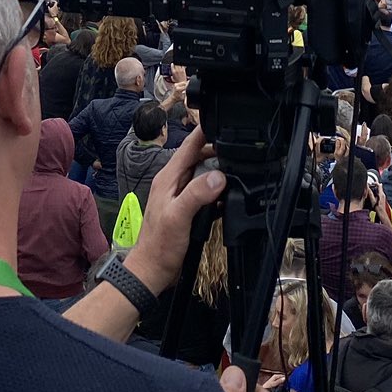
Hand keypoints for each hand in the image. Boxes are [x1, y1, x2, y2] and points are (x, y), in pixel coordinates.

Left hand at [123, 126, 226, 294]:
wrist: (152, 271)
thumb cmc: (159, 245)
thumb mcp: (178, 217)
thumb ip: (196, 194)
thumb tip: (218, 176)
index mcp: (168, 178)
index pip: (189, 147)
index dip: (205, 132)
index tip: (222, 121)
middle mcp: (174, 183)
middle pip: (199, 157)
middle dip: (218, 151)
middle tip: (239, 149)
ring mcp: (180, 196)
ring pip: (203, 174)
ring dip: (219, 171)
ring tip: (238, 168)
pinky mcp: (187, 209)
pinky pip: (205, 192)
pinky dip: (217, 191)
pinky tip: (228, 195)